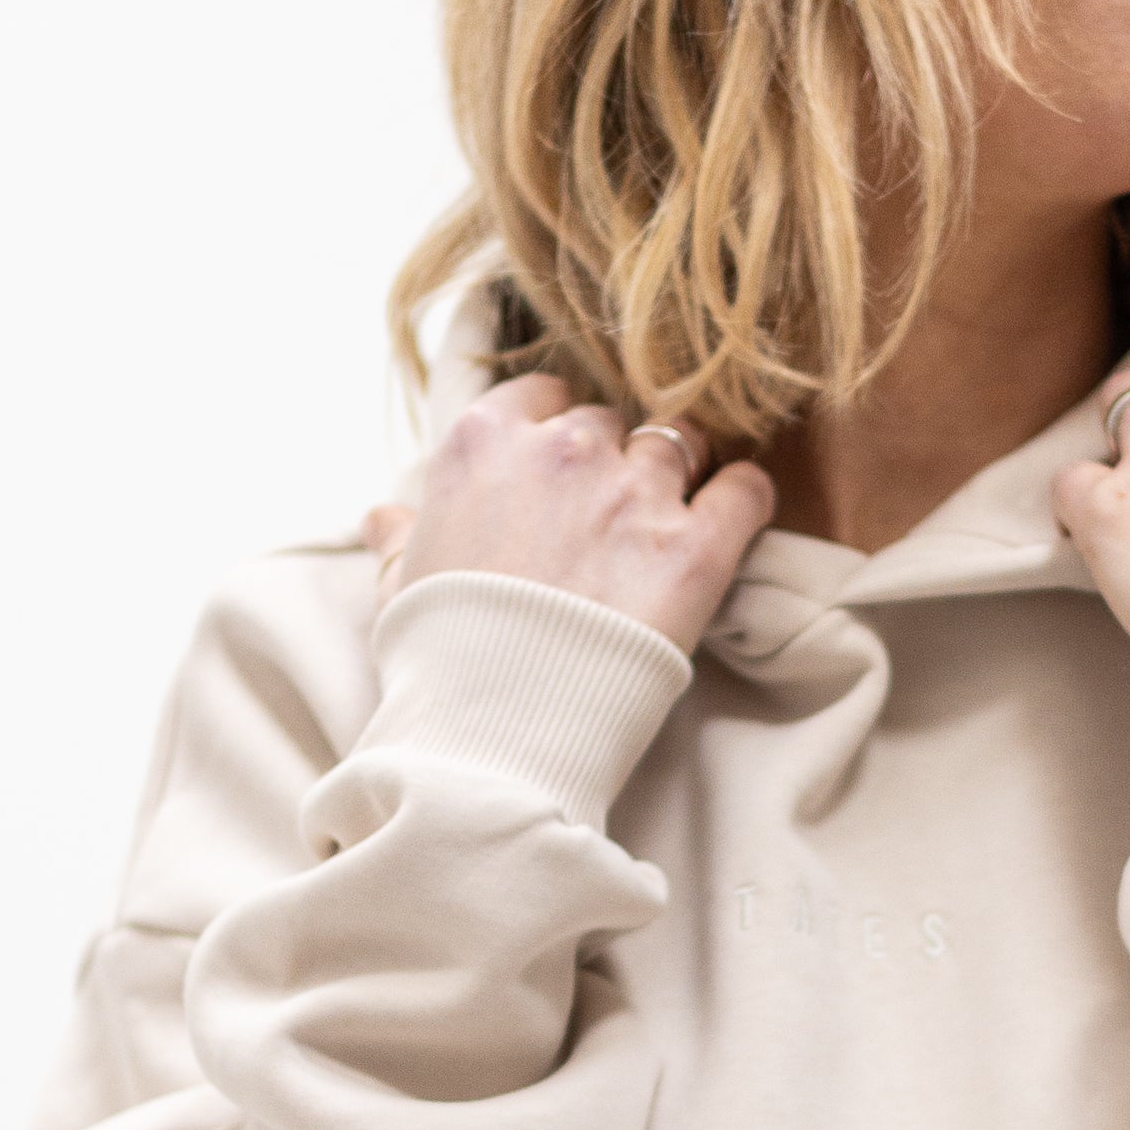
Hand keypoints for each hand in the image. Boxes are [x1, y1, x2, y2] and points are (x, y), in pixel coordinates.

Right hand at [362, 379, 774, 656]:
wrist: (493, 730)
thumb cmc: (440, 659)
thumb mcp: (401, 588)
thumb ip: (402, 538)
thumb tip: (384, 518)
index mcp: (484, 442)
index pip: (543, 400)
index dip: (557, 440)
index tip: (560, 481)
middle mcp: (563, 449)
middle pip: (611, 423)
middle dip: (615, 462)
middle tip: (613, 521)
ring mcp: (633, 494)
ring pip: (680, 443)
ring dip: (680, 475)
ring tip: (672, 521)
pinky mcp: (693, 548)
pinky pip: (745, 491)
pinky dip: (745, 498)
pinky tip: (737, 514)